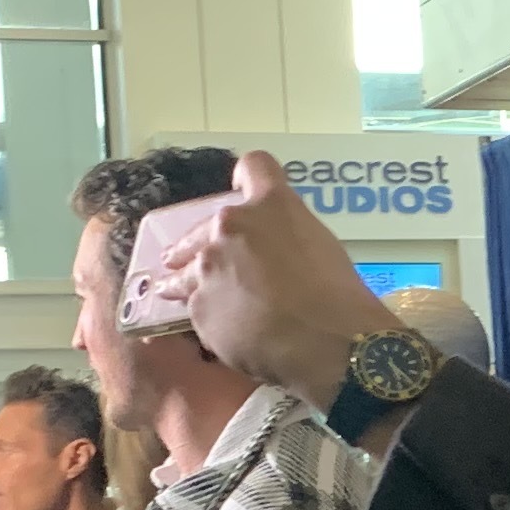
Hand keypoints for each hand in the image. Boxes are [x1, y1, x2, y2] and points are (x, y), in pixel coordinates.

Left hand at [140, 153, 395, 406]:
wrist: (330, 343)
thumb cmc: (338, 296)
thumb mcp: (321, 246)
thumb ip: (287, 235)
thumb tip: (274, 254)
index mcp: (270, 204)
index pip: (253, 166)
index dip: (247, 179)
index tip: (242, 191)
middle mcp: (231, 226)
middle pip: (201, 226)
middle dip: (195, 243)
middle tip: (190, 257)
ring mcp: (209, 266)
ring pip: (184, 268)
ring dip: (181, 277)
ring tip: (171, 288)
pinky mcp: (200, 306)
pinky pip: (197, 307)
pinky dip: (207, 317)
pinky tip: (220, 332)